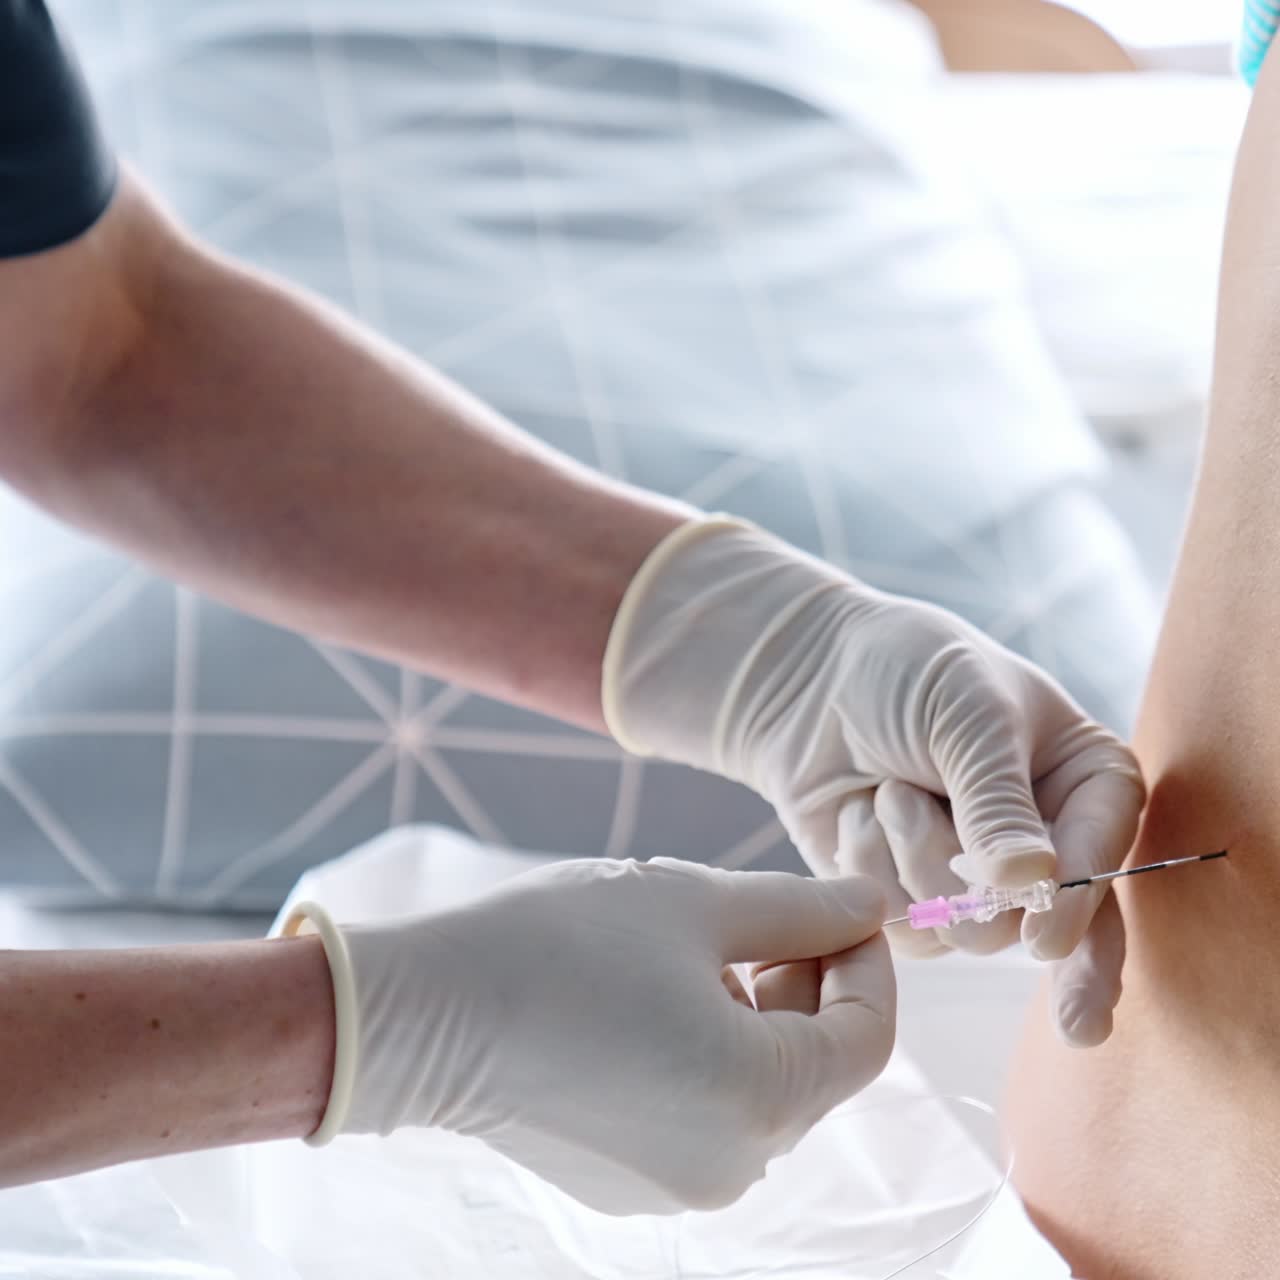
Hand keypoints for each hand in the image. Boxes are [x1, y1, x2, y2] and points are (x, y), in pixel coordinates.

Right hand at [281, 857, 893, 1214]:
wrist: (424, 1012)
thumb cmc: (560, 944)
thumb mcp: (694, 904)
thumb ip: (804, 908)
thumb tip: (874, 903)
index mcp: (761, 1097)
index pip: (867, 1035)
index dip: (866, 961)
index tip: (839, 907)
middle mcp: (734, 1164)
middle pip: (816, 1066)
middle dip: (807, 984)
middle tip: (760, 918)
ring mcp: (680, 1186)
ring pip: (762, 1090)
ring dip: (756, 1019)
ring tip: (692, 954)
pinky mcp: (633, 1184)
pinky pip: (707, 1116)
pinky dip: (709, 1057)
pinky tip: (651, 1003)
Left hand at [603, 518, 1144, 1046]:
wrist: (810, 678)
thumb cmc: (905, 671)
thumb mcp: (965, 715)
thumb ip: (998, 801)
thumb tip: (1034, 882)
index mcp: (1088, 784)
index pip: (1104, 858)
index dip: (1075, 905)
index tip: (1042, 940)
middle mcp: (1047, 844)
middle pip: (1035, 921)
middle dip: (960, 872)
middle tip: (902, 794)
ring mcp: (980, 881)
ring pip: (963, 932)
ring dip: (906, 855)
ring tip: (887, 788)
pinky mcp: (917, 902)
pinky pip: (906, 928)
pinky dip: (870, 867)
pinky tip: (857, 814)